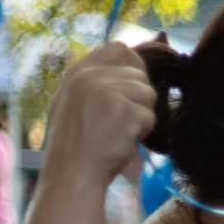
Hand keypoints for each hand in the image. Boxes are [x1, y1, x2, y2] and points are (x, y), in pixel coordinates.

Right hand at [43, 43, 155, 189]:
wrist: (72, 174)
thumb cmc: (76, 145)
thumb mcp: (72, 102)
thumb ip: (95, 83)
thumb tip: (131, 67)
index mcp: (77, 72)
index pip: (118, 49)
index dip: (133, 66)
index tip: (131, 88)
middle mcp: (90, 76)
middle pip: (139, 74)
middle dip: (138, 98)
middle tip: (120, 121)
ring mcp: (107, 91)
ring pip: (148, 94)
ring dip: (141, 116)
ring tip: (118, 132)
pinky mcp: (125, 109)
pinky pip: (150, 116)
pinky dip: (142, 132)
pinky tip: (121, 141)